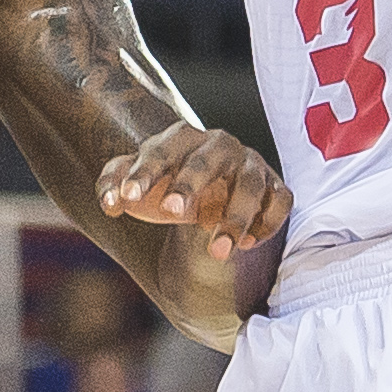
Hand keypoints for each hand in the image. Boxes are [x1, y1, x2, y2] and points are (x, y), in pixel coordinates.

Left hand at [96, 122, 291, 263]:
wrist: (205, 186)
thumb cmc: (165, 183)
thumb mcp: (135, 182)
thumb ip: (113, 184)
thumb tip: (110, 202)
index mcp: (182, 138)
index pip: (163, 149)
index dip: (145, 171)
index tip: (127, 197)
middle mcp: (220, 145)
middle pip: (208, 160)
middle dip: (189, 184)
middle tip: (172, 212)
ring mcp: (251, 165)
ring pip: (250, 185)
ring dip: (235, 218)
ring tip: (216, 253)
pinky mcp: (275, 186)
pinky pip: (281, 200)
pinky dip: (268, 222)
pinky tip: (249, 244)